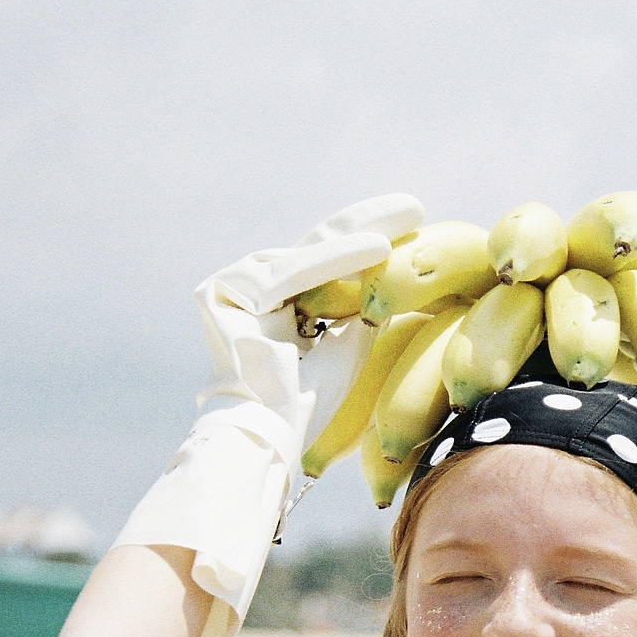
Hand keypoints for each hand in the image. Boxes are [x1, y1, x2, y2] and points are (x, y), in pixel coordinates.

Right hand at [195, 192, 423, 469]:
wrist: (273, 431)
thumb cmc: (311, 400)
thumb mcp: (350, 340)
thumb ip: (363, 301)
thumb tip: (399, 270)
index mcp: (277, 304)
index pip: (326, 262)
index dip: (367, 241)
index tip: (416, 220)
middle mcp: (251, 289)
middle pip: (318, 246)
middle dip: (370, 222)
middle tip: (415, 205)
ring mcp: (231, 287)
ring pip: (309, 257)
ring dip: (362, 237)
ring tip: (412, 219)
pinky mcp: (220, 291)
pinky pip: (291, 272)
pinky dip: (336, 259)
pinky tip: (380, 248)